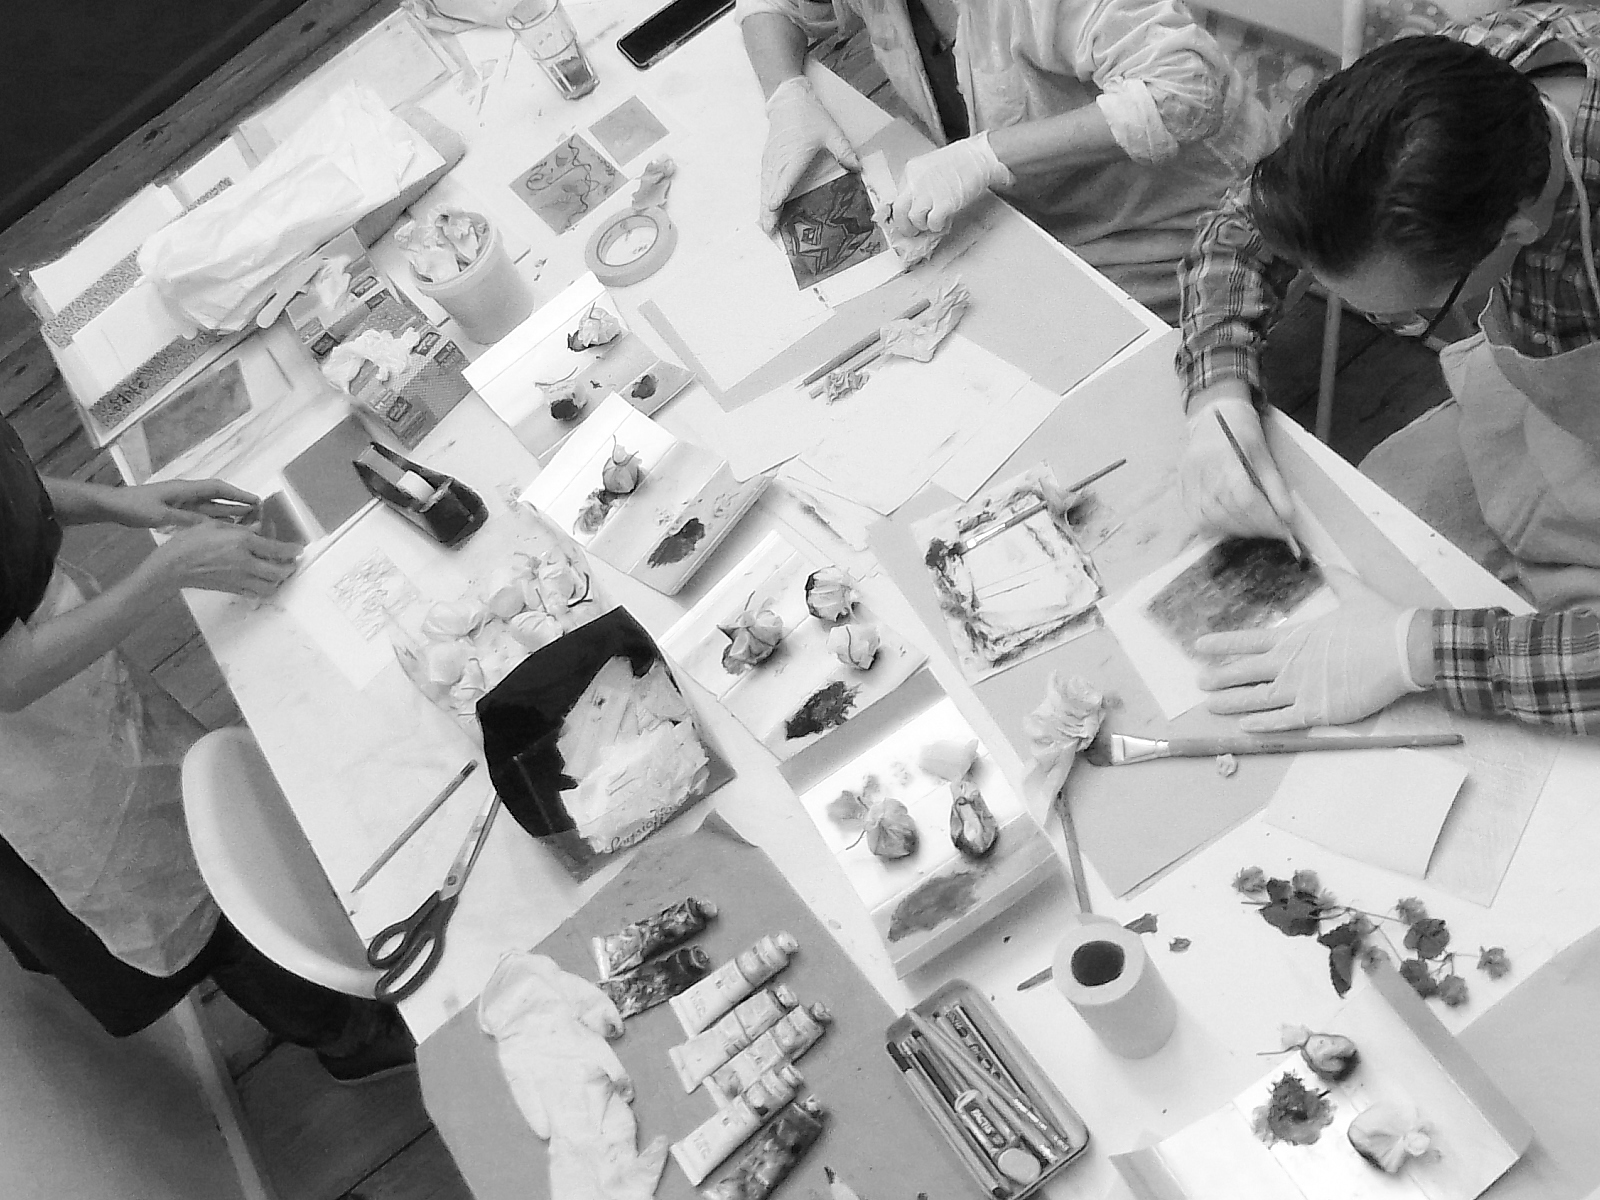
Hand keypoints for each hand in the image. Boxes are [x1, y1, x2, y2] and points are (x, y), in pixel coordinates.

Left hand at [114, 479, 259, 528]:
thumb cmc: (135, 507)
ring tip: (249, 522)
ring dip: (229, 513)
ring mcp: (182, 504)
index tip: (256, 501)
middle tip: (260, 513)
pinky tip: (223, 530)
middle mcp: (188, 494)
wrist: (113, 506)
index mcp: (186, 490)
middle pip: (219, 498)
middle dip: (239, 503)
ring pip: (212, 508)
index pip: (218, 489)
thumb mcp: (160, 515)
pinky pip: (201, 516)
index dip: (238, 494)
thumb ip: (186, 520)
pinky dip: (215, 522)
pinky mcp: (176, 512)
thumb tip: (213, 526)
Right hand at [147, 522, 300, 597]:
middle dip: (289, 567)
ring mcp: (239, 579)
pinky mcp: (232, 589)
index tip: (299, 549)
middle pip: (279, 571)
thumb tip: (259, 529)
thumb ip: (241, 528)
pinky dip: (264, 588)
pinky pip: (256, 593)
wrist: (171, 567)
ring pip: (270, 586)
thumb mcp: (215, 526)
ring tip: (278, 571)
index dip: (292, 550)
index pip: (277, 549)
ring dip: (279, 580)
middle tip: (291, 561)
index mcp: (241, 542)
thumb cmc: (189, 542)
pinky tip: (262, 580)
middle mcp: (244, 562)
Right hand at [759, 77, 859, 232]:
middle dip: (769, 212)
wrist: (788, 99)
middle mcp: (780, 162)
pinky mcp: (768, 160)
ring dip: (764, 208)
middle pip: (771, 191)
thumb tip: (858, 168)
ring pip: (765, 188)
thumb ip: (844, 151)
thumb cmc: (809, 115)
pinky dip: (764, 196)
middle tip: (769, 232)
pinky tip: (765, 207)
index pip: (784, 182)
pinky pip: (764, 182)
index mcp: (794, 157)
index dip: (778, 198)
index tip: (774, 212)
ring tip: (765, 226)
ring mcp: (771, 161)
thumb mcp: (831, 132)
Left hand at [888, 133, 1012, 237]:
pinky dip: (937, 227)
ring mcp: (928, 193)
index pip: (898, 197)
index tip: (909, 218)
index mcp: (911, 171)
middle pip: (899, 211)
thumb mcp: (932, 167)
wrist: (981, 156)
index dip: (904, 211)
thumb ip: (921, 184)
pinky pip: (932, 224)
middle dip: (905, 225)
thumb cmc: (962, 160)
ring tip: (932, 224)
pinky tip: (944, 222)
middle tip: (913, 231)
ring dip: (922, 226)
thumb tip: (919, 205)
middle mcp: (915, 182)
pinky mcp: (943, 204)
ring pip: (913, 219)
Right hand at [1180, 397, 1295, 538]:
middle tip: (1273, 531)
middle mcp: (1201, 470)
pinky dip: (1217, 527)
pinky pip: (1197, 519)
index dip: (1264, 518)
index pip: (1243, 497)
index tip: (1283, 529)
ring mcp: (1187, 481)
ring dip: (1237, 530)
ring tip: (1255, 528)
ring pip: (1210, 519)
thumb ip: (1275, 487)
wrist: (1214, 415)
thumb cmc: (1242, 432)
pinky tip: (1233, 525)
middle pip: (1227, 512)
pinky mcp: (1181, 489)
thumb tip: (1288, 517)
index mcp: (1224, 456)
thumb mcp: (1264, 455)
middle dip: (1254, 527)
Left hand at [1194, 569, 1426, 729]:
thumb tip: (1326, 561)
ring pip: (1255, 699)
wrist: (1403, 650)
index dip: (1222, 643)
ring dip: (1230, 702)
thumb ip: (1336, 579)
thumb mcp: (1354, 593)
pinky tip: (1244, 726)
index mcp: (1294, 638)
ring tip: (1209, 705)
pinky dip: (1261, 725)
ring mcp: (1300, 689)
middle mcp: (1289, 664)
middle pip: (1243, 672)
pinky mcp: (1316, 711)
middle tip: (1198, 681)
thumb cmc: (1379, 621)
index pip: (1248, 640)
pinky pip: (1281, 721)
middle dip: (1219, 677)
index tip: (1199, 645)